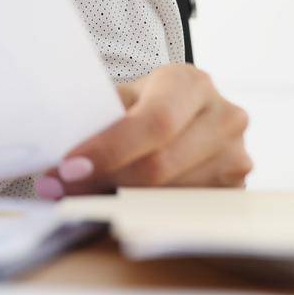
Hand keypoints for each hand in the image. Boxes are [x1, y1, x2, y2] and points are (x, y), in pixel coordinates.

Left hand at [34, 63, 251, 198]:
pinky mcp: (237, 189)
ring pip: (171, 194)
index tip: (69, 167)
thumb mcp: (123, 97)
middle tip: (63, 190)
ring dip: (122, 200)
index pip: (154, 121)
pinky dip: (146, 212)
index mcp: (191, 82)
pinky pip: (185, 211)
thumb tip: (55, 163)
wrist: (184, 114)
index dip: (110, 149)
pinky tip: (119, 205)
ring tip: (84, 195)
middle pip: (161, 164)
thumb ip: (96, 119)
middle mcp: (225, 116)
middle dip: (105, 180)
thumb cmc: (144, 104)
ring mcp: (237, 155)